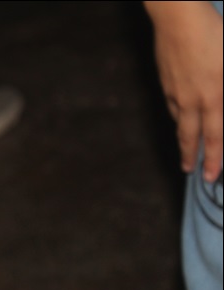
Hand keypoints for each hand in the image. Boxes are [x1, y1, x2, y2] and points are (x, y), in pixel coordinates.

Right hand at [145, 1, 222, 181]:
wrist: (178, 19)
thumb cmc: (214, 35)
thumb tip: (222, 113)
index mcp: (215, 97)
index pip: (215, 137)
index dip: (213, 159)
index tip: (209, 176)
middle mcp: (193, 100)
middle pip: (190, 137)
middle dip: (191, 157)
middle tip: (189, 171)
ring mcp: (176, 91)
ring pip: (181, 121)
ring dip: (184, 138)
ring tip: (186, 147)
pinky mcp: (166, 81)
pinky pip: (172, 105)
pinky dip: (178, 115)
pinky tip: (180, 114)